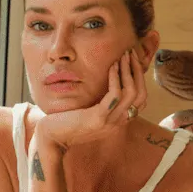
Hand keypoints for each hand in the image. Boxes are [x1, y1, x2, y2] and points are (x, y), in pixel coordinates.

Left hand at [33, 51, 148, 153]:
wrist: (51, 138)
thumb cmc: (67, 122)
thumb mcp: (91, 113)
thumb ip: (103, 103)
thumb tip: (109, 83)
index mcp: (118, 121)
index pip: (141, 100)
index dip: (140, 79)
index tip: (133, 61)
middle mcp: (118, 122)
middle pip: (140, 95)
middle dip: (137, 71)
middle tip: (131, 53)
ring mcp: (110, 122)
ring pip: (131, 93)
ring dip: (128, 70)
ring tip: (123, 56)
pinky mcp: (98, 118)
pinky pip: (115, 95)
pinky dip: (115, 78)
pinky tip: (111, 66)